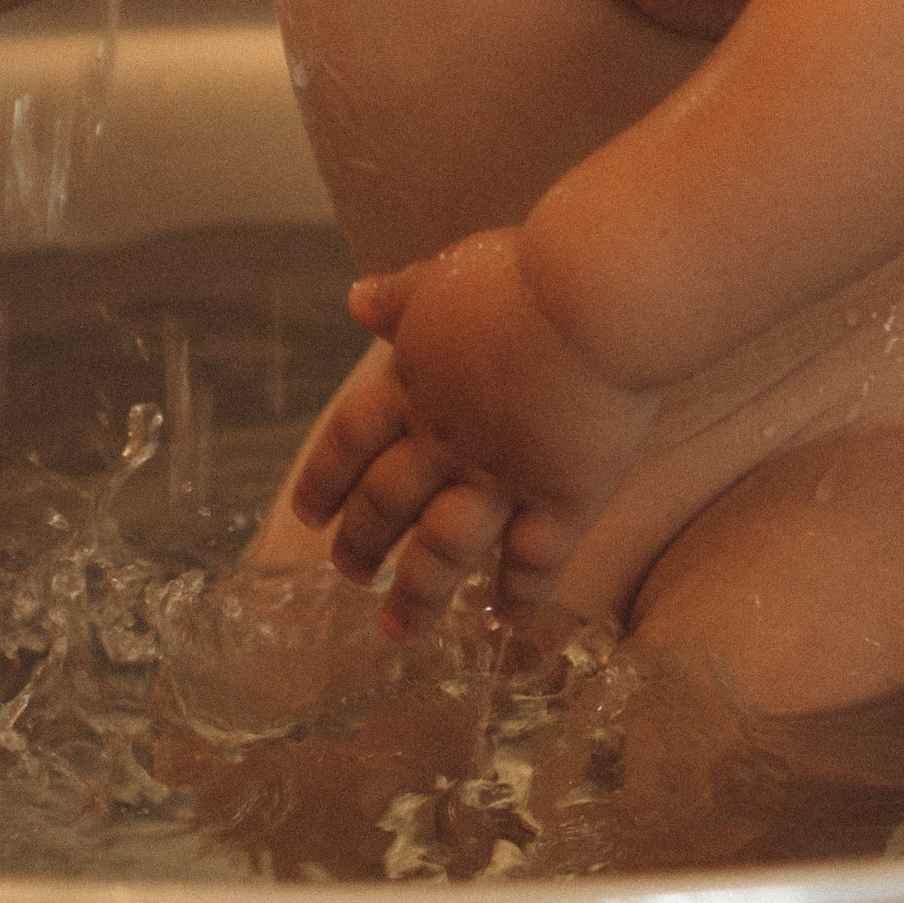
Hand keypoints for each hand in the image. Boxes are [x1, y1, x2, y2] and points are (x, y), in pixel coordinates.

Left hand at [289, 230, 656, 637]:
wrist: (594, 296)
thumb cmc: (526, 273)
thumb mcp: (448, 274)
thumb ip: (403, 297)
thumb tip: (355, 299)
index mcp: (414, 381)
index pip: (351, 440)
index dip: (325, 479)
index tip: (308, 514)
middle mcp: (447, 439)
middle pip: (386, 502)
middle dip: (361, 544)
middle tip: (348, 575)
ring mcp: (503, 474)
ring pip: (444, 549)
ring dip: (418, 593)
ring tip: (400, 629)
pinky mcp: (564, 495)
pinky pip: (534, 557)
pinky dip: (519, 592)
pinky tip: (506, 616)